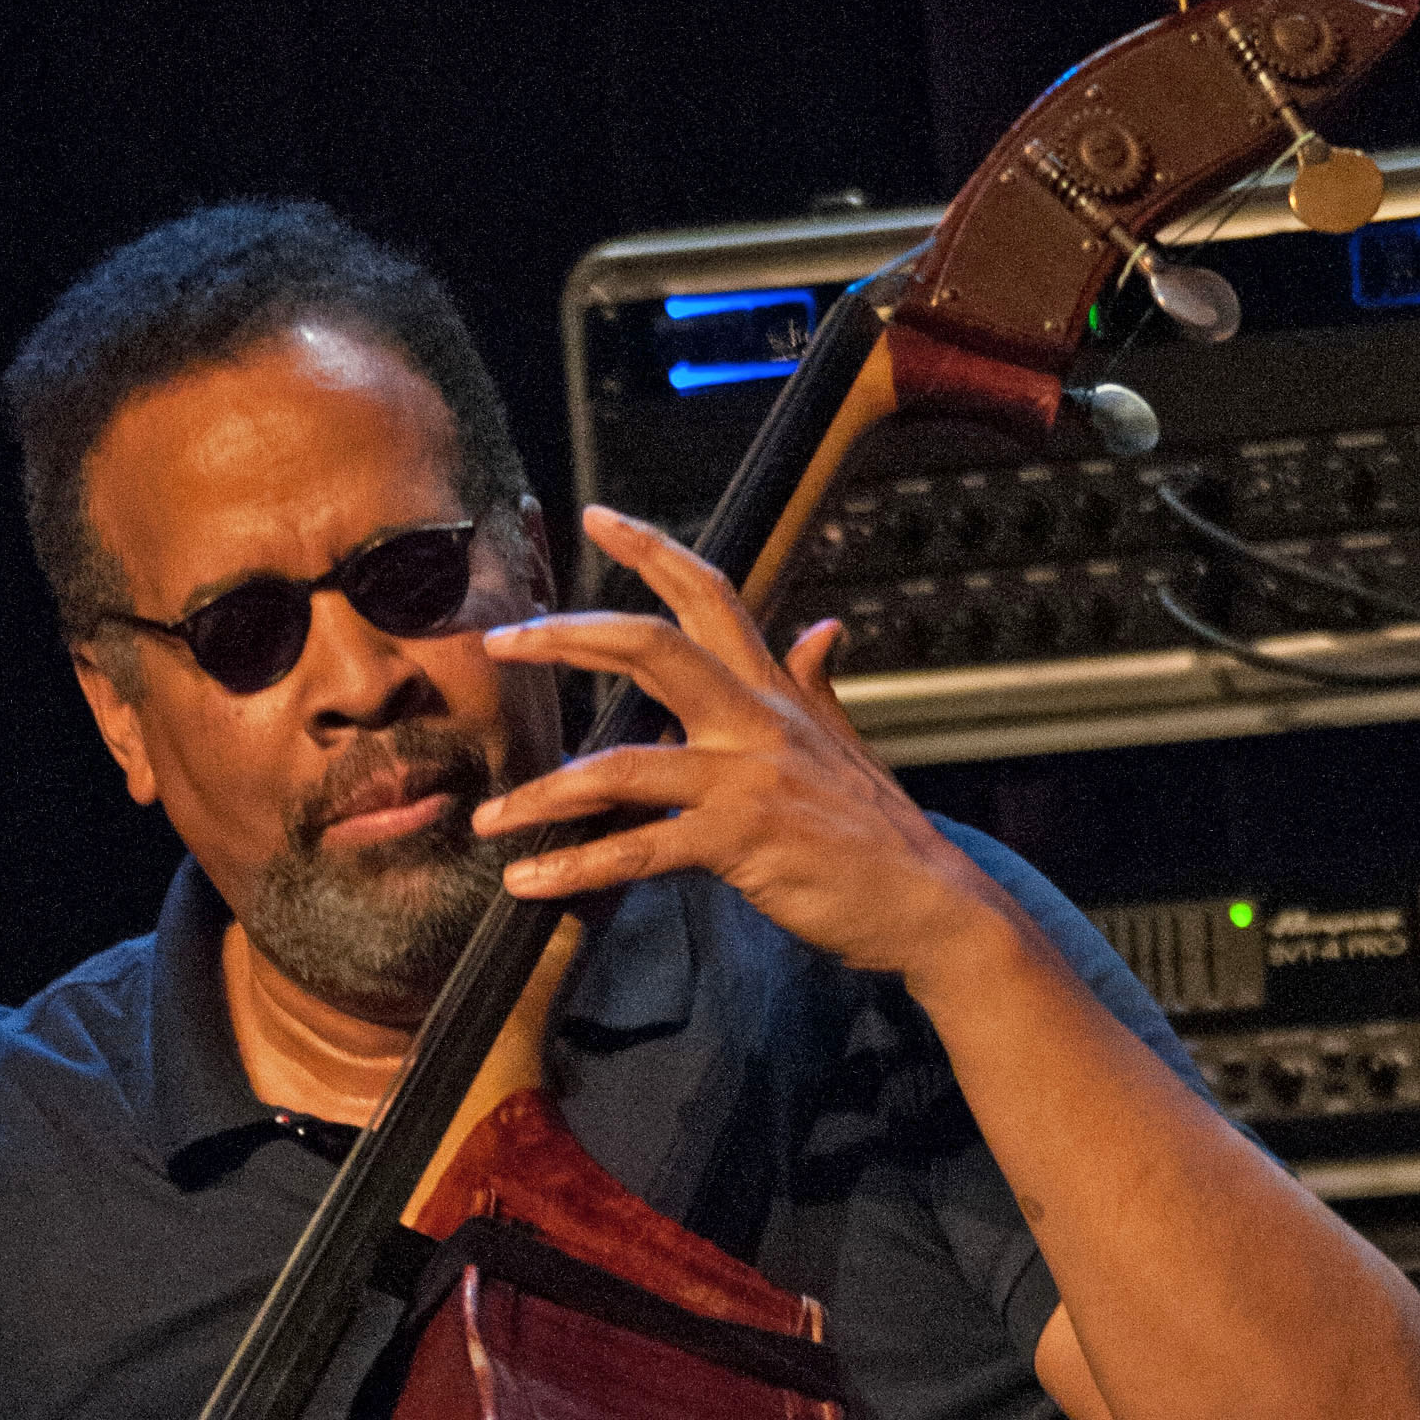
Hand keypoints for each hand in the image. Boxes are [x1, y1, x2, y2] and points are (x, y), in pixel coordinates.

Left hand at [476, 507, 1002, 984]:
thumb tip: (821, 630)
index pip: (711, 594)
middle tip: (500, 641)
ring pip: (619, 764)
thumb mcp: (847, 743)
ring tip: (491, 816)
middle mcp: (756, 720)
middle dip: (566, 638)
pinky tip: (529, 881)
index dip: (652, 549)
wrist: (928, 901)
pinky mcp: (738, 840)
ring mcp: (745, 778)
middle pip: (650, 646)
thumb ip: (817, 682)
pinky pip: (636, 848)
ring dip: (544, 793)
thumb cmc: (880, 832)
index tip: (598, 518)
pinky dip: (575, 867)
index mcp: (775, 690)